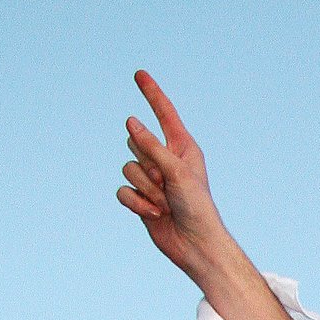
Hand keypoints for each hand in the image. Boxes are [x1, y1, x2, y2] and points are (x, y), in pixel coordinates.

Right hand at [117, 71, 292, 319]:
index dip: (151, 93)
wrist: (196, 245)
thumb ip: (152, 146)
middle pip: (135, 142)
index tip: (139, 73)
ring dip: (145, 188)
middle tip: (169, 186)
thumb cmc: (197, 207)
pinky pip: (122, 191)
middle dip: (149, 165)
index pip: (163, 113)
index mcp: (181, 147)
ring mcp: (151, 179)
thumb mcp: (177, 171)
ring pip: (127, 168)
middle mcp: (164, 159)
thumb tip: (130, 121)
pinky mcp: (140, 199)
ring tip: (165, 203)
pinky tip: (154, 215)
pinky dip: (136, 204)